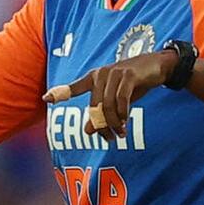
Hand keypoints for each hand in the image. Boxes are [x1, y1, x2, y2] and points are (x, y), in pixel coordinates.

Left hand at [42, 51, 177, 140]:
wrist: (157, 66)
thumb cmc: (134, 83)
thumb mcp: (116, 99)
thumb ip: (101, 113)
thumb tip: (87, 131)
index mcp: (94, 78)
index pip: (74, 87)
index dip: (60, 93)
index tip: (46, 99)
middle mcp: (101, 74)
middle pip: (95, 107)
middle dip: (102, 126)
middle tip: (111, 138)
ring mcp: (114, 73)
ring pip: (108, 105)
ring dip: (114, 122)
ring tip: (121, 132)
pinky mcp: (128, 75)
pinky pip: (121, 99)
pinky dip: (123, 112)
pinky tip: (126, 120)